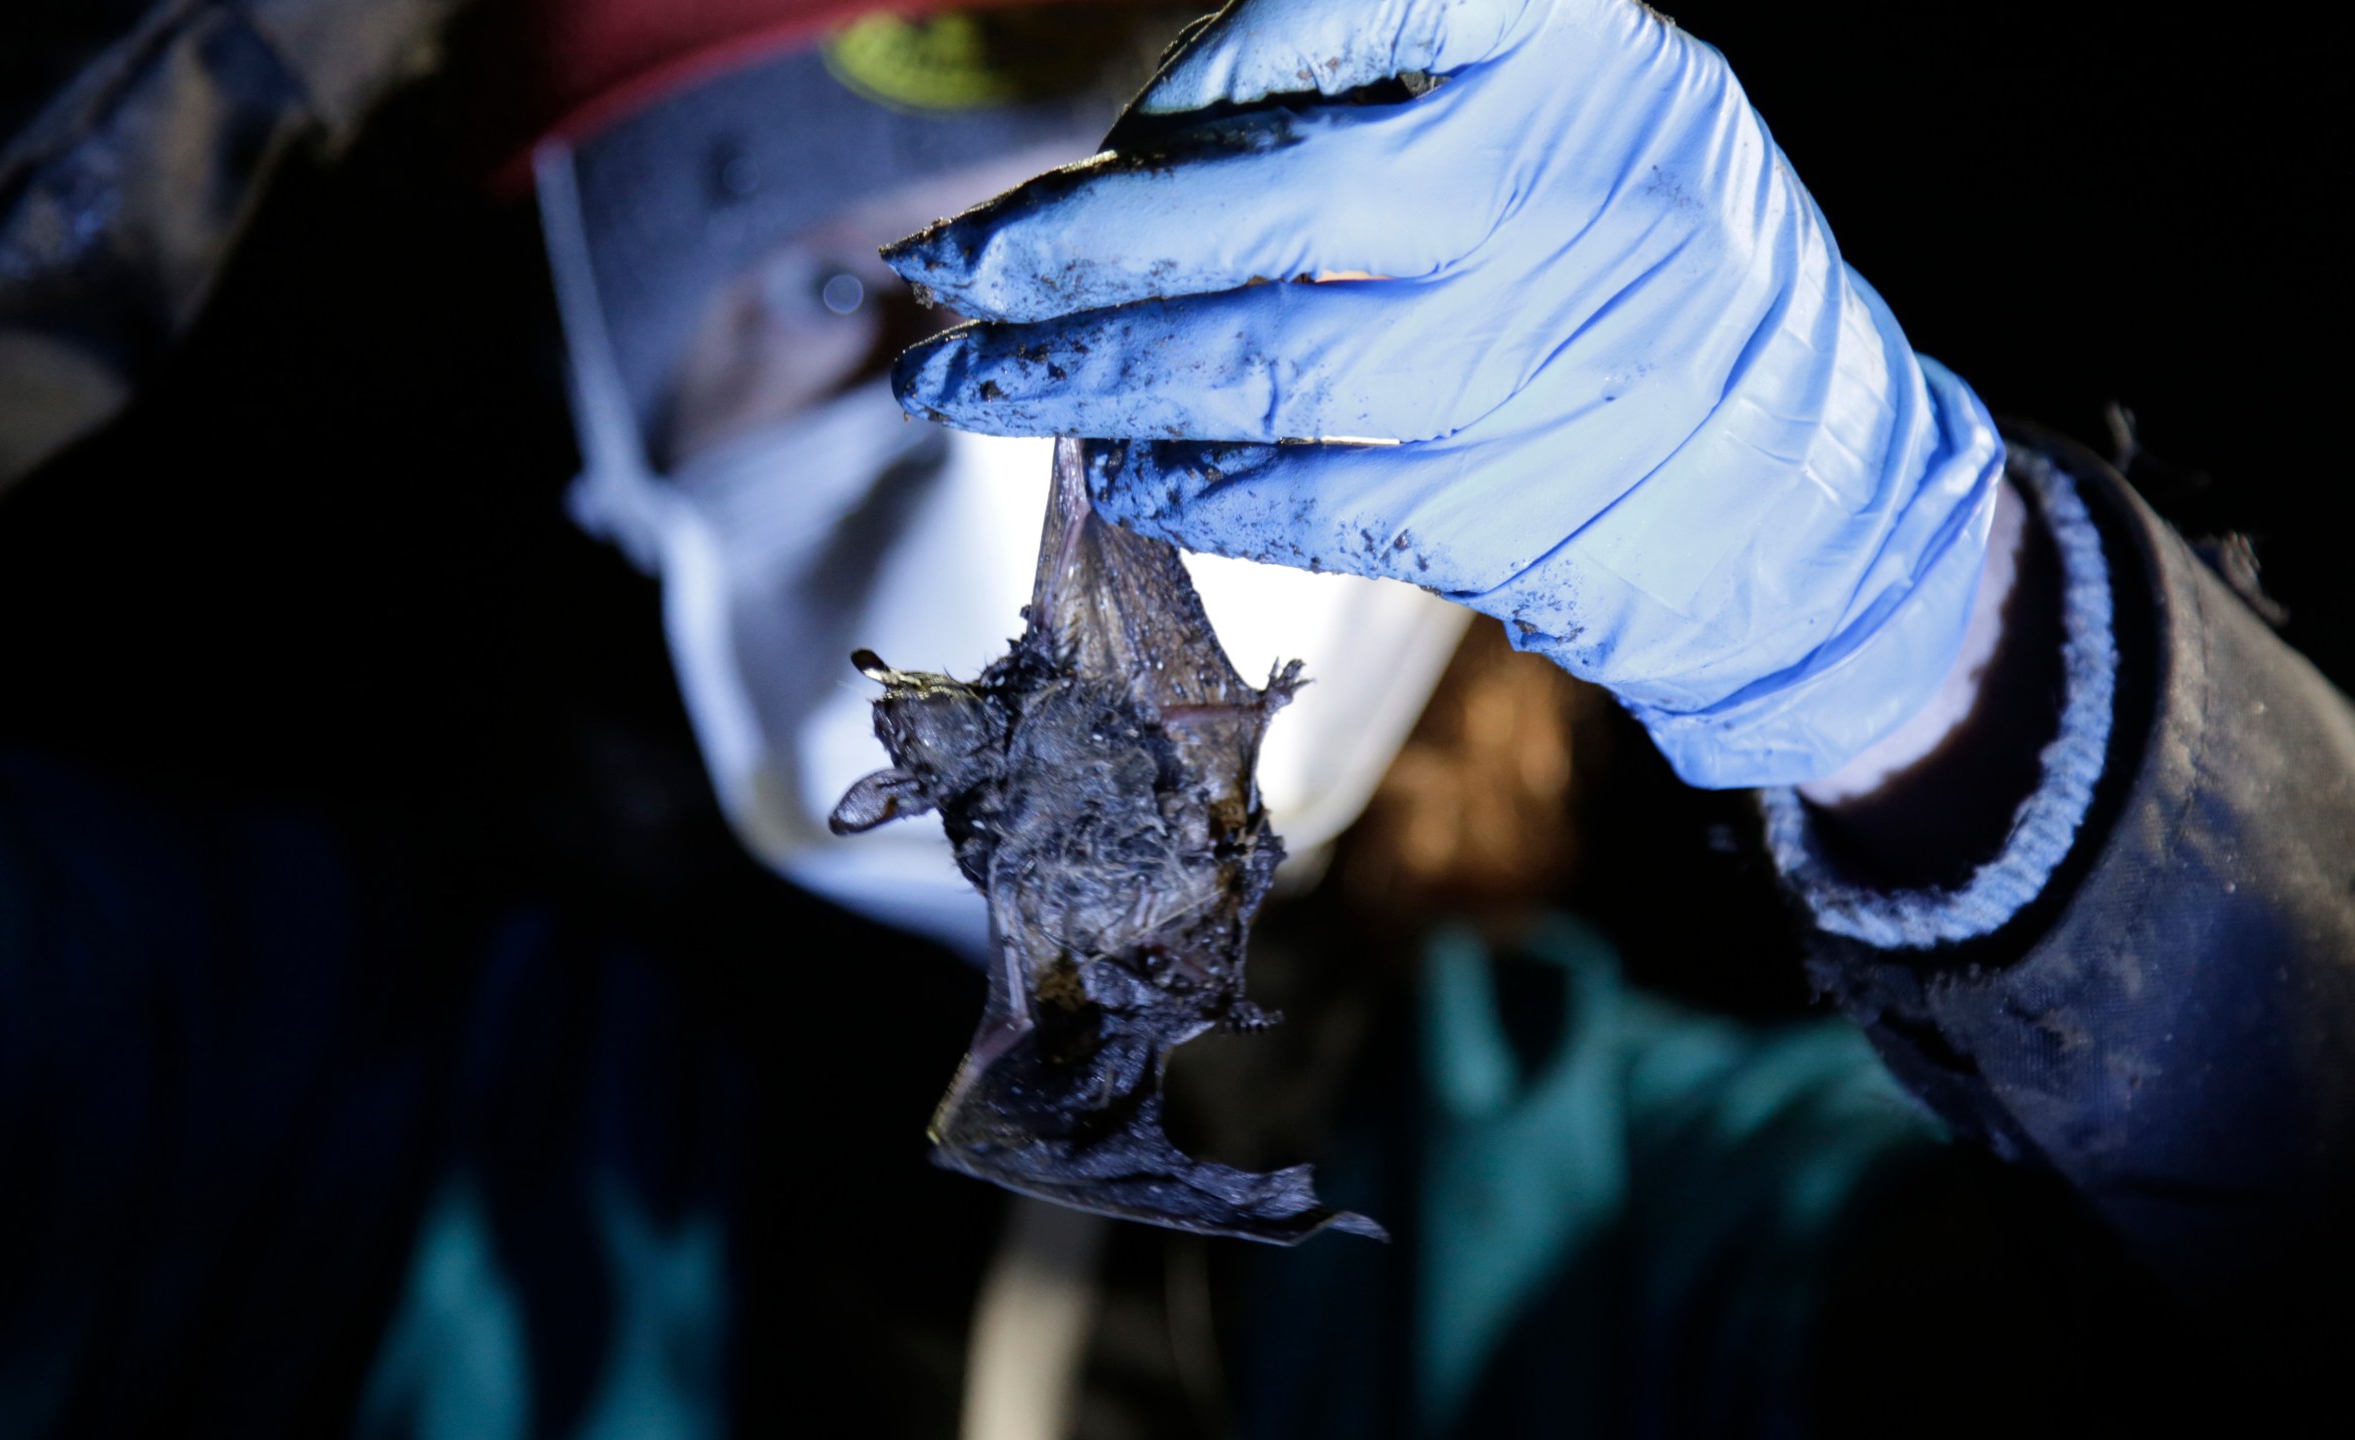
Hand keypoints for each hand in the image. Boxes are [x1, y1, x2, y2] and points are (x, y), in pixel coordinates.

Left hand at [883, 0, 2004, 787]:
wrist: (1817, 496)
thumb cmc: (1651, 279)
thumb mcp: (1589, 126)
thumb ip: (1402, 101)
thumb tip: (1142, 149)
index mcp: (1589, 66)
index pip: (1375, 7)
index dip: (1220, 61)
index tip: (1123, 124)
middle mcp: (1570, 203)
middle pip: (1269, 213)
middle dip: (1071, 249)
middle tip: (941, 275)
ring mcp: (1545, 368)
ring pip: (1263, 372)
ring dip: (1086, 385)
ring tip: (964, 387)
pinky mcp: (1516, 515)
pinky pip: (1308, 497)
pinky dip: (1195, 488)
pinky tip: (1118, 476)